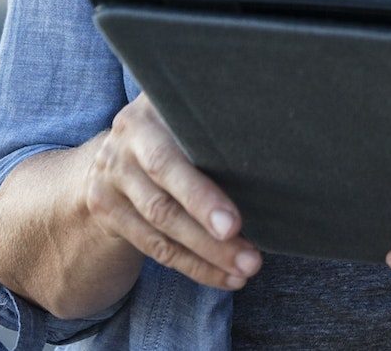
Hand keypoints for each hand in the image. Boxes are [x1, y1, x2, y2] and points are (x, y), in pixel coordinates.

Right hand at [80, 94, 261, 289]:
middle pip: (163, 198)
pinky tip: (226, 277)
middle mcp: (125, 143)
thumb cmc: (178, 127)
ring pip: (161, 228)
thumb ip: (219, 122)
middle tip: (250, 256)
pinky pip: (155, 248)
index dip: (202, 195)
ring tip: (247, 268)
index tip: (235, 223)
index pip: (172, 159)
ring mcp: (111, 179)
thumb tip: (282, 150)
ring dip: (208, 256)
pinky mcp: (108, 212)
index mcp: (150, 113)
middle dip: (207, 230)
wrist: (115, 150)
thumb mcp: (189, 114)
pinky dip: (195, 266)